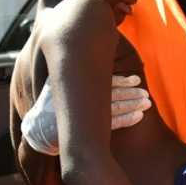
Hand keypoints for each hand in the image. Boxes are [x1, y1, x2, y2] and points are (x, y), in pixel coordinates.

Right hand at [21, 76, 150, 154]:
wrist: (39, 131)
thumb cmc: (50, 105)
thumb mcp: (55, 84)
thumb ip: (72, 72)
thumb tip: (87, 52)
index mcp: (75, 87)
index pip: (103, 82)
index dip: (121, 81)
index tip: (136, 80)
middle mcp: (81, 100)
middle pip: (112, 94)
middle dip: (131, 93)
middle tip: (146, 94)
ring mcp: (84, 117)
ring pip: (115, 108)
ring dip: (132, 105)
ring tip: (146, 103)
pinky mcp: (86, 132)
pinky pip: (111, 125)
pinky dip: (126, 120)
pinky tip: (138, 116)